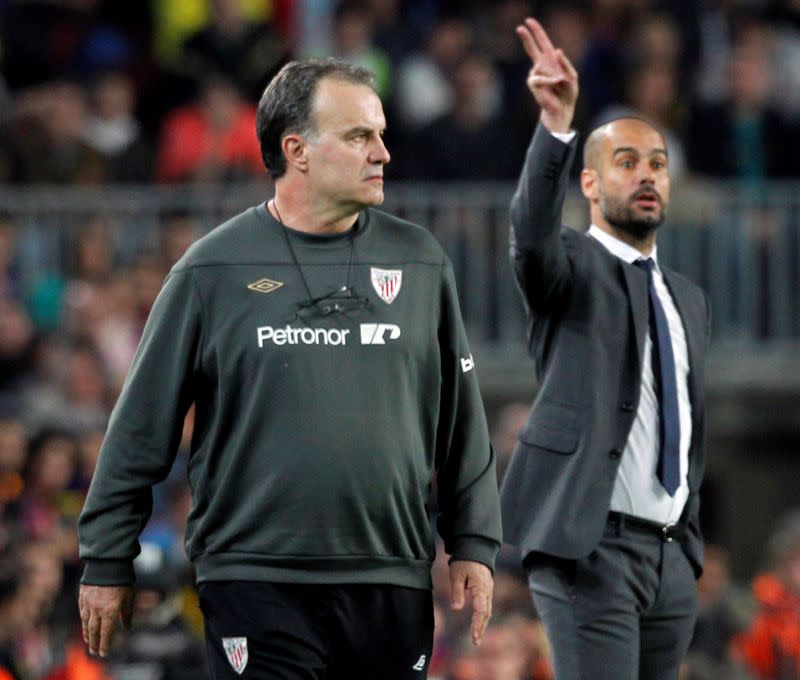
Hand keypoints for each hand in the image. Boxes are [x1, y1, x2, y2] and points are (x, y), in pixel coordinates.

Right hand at [78, 584, 133, 656]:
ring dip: (87, 634)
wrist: (107, 563)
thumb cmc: (122, 580)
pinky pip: (82, 613)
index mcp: (110, 611)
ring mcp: (88, 604)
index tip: (104, 653)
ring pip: (86, 623)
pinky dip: (83, 622)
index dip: (105, 644)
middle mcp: (97, 610)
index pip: (107, 633)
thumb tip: (127, 628)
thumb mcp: (129, 597)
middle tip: (94, 651)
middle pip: (94, 631)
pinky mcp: (82, 597)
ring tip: (89, 642)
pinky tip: (85, 626)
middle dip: (94, 642)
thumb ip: (127, 614)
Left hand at [449, 560, 492, 644]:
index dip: (477, 624)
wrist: (475, 548)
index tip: (473, 637)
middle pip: (486, 613)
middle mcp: (488, 591)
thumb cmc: (464, 560)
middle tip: (475, 642)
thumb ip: (457, 592)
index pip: (480, 610)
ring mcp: (489, 590)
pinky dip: (483, 616)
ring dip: (482, 623)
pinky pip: (486, 605)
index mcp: (481, 588)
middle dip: (481, 628)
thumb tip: (456, 609)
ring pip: (487, 610)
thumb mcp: (457, 574)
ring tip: (476, 637)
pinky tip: (479, 622)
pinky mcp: (487, 589)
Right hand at [516, 17, 578, 132]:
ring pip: (540, 66)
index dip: (536, 32)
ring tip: (560, 84)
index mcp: (551, 60)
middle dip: (526, 37)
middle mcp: (541, 65)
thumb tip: (557, 51)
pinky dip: (549, 80)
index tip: (528, 21)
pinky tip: (556, 84)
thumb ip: (566, 64)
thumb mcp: (572, 76)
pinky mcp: (534, 83)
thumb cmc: (568, 92)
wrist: (562, 108)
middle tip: (519, 27)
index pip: (542, 43)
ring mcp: (536, 74)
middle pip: (531, 48)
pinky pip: (540, 77)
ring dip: (553, 75)